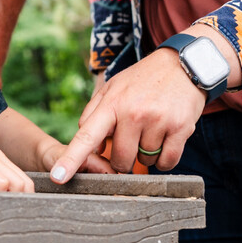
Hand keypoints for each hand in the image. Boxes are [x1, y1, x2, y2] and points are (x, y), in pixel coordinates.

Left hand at [49, 47, 205, 181]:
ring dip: (147, 154)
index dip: (71, 159)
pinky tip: (166, 140)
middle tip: (133, 140)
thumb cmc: (143, 80)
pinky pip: (166, 162)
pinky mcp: (180, 128)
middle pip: (120, 161)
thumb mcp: (114, 87)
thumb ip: (94, 113)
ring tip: (153, 130)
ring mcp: (158, 121)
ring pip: (145, 162)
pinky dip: (164, 159)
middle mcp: (134, 113)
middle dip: (124, 159)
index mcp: (112, 103)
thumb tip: (87, 143)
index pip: (87, 136)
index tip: (57, 177)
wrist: (184, 65)